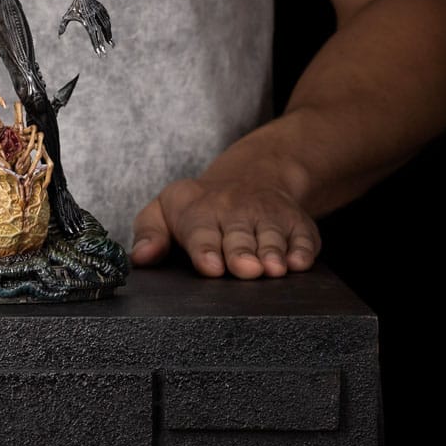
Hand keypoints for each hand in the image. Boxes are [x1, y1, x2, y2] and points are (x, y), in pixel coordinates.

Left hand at [58, 0, 113, 54]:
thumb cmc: (73, 7)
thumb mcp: (67, 16)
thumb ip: (62, 26)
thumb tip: (59, 36)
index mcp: (86, 21)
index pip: (92, 35)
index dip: (96, 44)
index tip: (98, 52)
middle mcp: (94, 17)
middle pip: (100, 33)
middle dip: (103, 44)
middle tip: (106, 52)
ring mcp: (99, 13)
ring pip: (106, 26)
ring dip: (108, 35)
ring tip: (111, 44)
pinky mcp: (102, 9)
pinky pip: (107, 19)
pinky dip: (109, 27)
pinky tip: (109, 33)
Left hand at [131, 178, 318, 278]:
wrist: (253, 176)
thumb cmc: (200, 205)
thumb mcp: (165, 210)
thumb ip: (150, 233)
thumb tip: (140, 258)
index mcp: (199, 212)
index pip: (200, 232)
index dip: (206, 250)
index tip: (210, 267)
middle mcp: (235, 213)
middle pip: (238, 238)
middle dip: (241, 254)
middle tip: (245, 270)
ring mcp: (268, 217)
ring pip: (271, 237)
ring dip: (273, 252)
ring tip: (274, 269)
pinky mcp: (297, 223)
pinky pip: (304, 237)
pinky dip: (304, 249)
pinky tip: (300, 261)